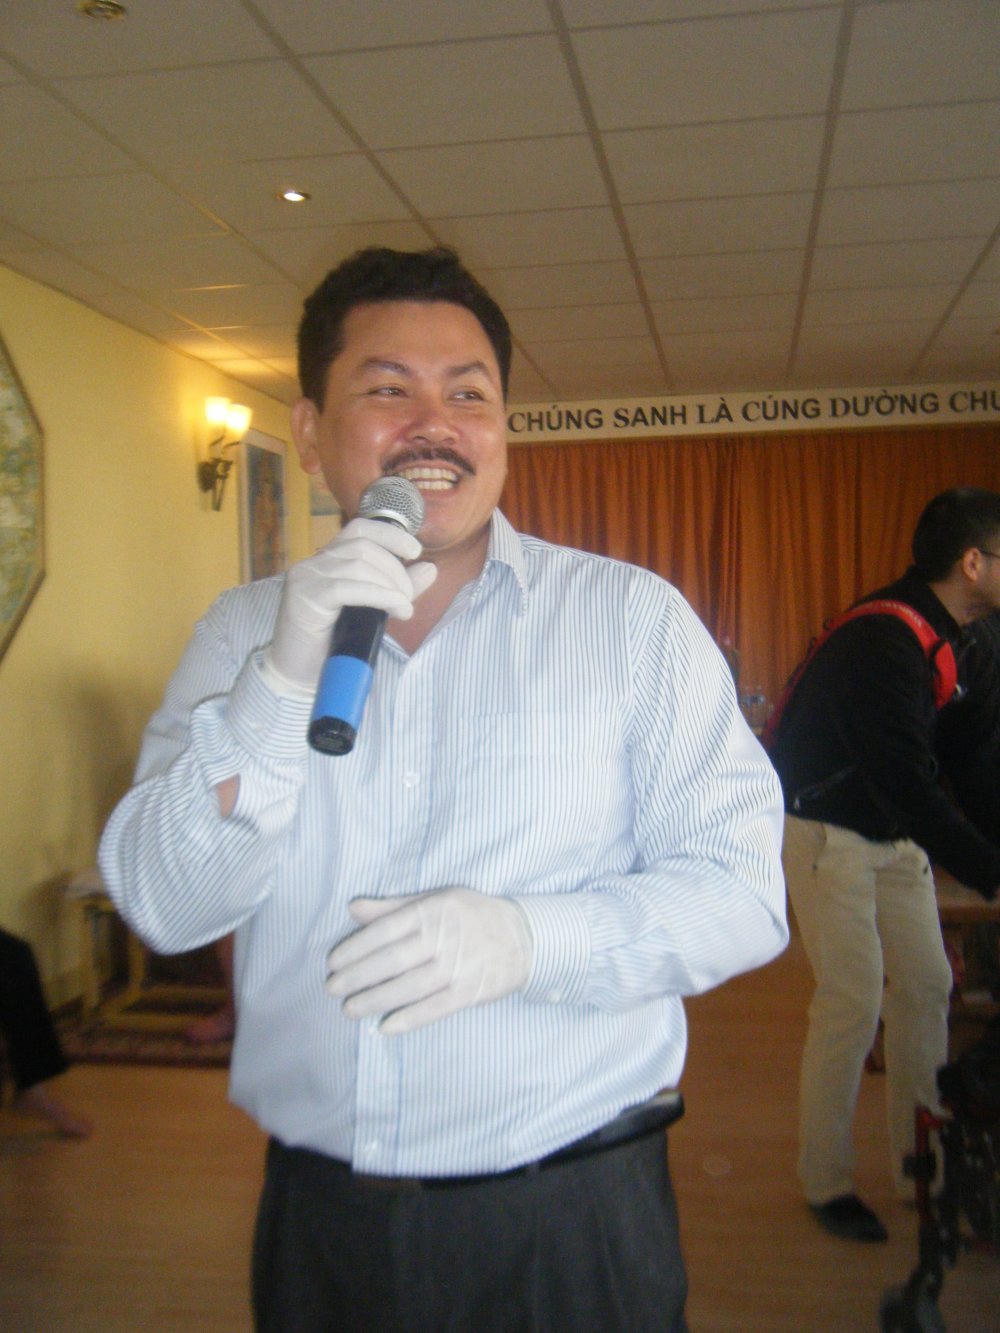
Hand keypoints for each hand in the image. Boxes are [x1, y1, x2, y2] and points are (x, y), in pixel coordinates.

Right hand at [262, 516, 436, 694]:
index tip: (415, 551)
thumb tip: (430, 568)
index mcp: (327, 561)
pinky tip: (396, 608)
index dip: (390, 534)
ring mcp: (306, 578)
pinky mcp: (304, 598)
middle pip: (363, 546)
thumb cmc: (333, 645)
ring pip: (357, 565)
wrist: (299, 677)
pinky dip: (379, 596)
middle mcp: (313, 564)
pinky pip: (348, 588)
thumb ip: (397, 588)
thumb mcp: (372, 611)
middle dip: (395, 570)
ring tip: (404, 608)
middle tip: (409, 597)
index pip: (359, 529)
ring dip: (390, 584)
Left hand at [325, 887, 532, 1033]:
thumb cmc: (471, 915)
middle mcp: (443, 938)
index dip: (355, 948)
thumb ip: (393, 907)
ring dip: (374, 1000)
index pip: (384, 931)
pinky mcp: (470, 991)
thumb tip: (353, 908)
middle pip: (391, 961)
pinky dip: (408, 1019)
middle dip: (356, 977)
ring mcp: (458, 966)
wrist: (523, 936)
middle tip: (332, 989)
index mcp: (431, 911)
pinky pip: (434, 1009)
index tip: (333, 963)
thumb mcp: (435, 899)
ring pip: (408, 987)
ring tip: (349, 1009)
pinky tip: (384, 1027)